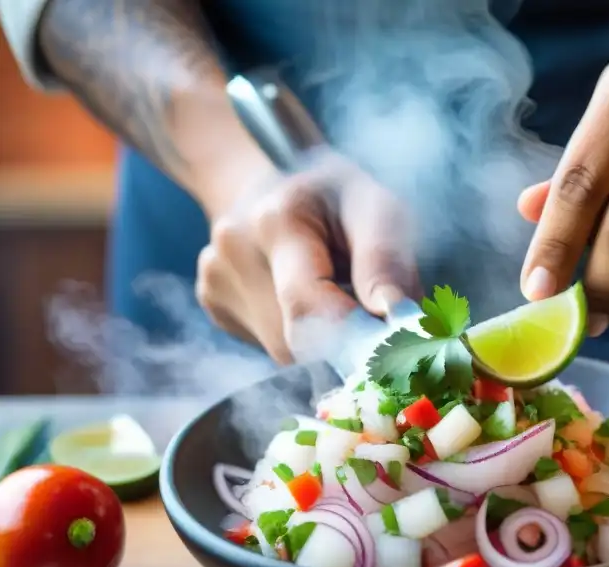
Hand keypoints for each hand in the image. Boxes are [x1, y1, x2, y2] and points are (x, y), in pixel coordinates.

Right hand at [195, 150, 417, 362]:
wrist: (273, 174)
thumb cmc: (338, 196)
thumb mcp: (377, 208)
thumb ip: (385, 260)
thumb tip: (397, 317)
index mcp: (277, 219)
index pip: (307, 308)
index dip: (352, 338)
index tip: (386, 345)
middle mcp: (234, 248)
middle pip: (295, 338)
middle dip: (340, 338)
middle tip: (366, 311)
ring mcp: (214, 276)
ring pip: (280, 349)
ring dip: (319, 339)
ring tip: (331, 292)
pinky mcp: (211, 300)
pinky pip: (264, 344)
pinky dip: (293, 332)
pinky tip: (300, 295)